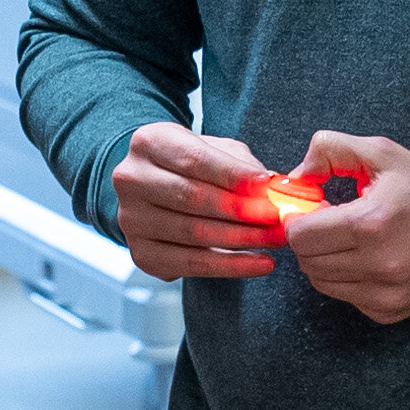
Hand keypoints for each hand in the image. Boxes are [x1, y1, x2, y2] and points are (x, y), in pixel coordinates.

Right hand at [112, 121, 291, 280]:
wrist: (159, 191)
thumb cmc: (194, 166)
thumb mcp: (216, 150)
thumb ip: (242, 165)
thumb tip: (273, 187)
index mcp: (148, 142)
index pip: (194, 159)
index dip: (233, 174)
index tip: (267, 185)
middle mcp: (131, 179)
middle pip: (192, 197)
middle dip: (242, 210)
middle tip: (279, 217)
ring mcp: (131, 220)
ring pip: (195, 233)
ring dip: (243, 239)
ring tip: (277, 239)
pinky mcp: (142, 253)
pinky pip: (192, 264)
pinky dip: (231, 266)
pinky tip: (260, 263)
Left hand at [275, 130, 409, 324]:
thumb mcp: (385, 154)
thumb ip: (332, 150)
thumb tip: (295, 176)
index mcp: (371, 223)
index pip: (300, 235)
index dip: (300, 219)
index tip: (315, 209)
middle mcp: (378, 265)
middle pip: (306, 261)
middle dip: (310, 239)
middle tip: (331, 222)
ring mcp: (385, 294)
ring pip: (321, 283)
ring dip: (325, 260)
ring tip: (350, 240)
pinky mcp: (390, 311)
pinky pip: (346, 297)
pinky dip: (347, 280)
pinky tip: (368, 260)